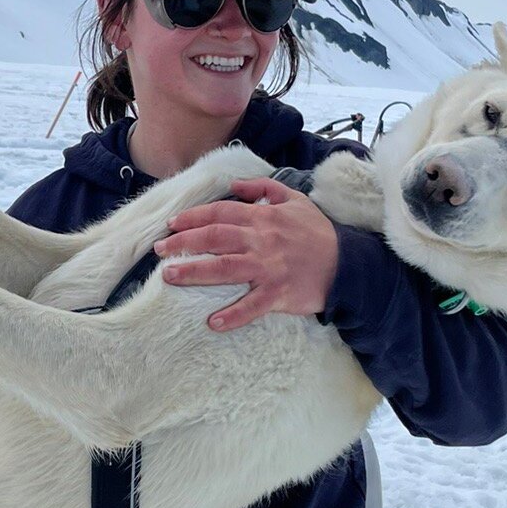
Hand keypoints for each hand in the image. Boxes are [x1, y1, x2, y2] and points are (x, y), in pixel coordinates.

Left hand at [153, 177, 338, 331]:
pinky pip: (252, 306)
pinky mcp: (279, 293)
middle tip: (158, 250)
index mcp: (263, 218)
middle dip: (182, 243)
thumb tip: (236, 185)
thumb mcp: (295, 200)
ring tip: (169, 276)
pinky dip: (232, 315)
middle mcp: (261, 240)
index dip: (193, 218)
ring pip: (224, 268)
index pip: (220, 212)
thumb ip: (264, 189)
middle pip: (214, 238)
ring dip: (194, 272)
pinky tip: (213, 322)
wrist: (347, 264)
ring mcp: (269, 268)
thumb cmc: (317, 233)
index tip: (171, 224)